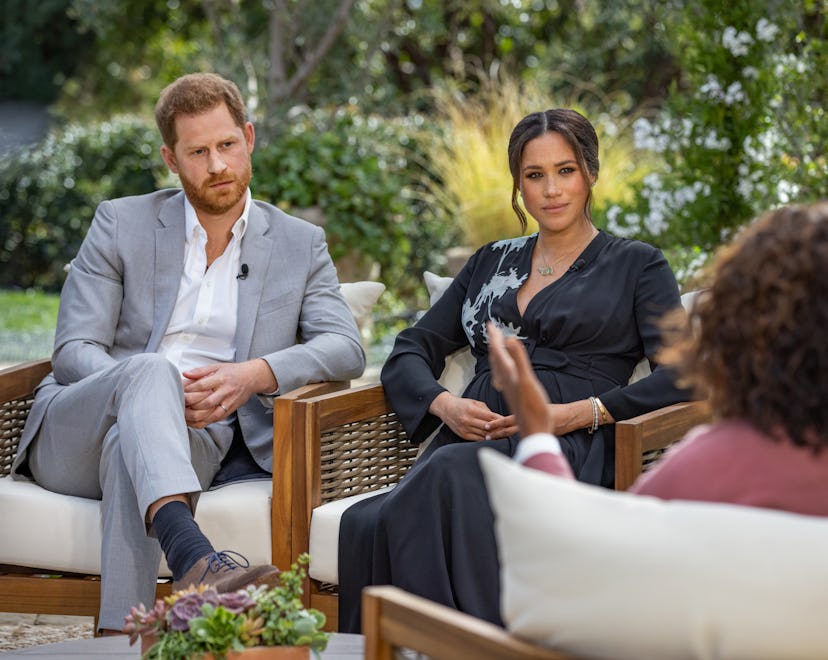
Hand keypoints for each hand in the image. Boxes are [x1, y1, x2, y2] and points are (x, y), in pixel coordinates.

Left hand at [182, 358, 276, 428]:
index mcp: (221, 378)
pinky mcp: (230, 410)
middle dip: (189, 405)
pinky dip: (202, 422)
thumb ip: (200, 371)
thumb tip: (185, 374)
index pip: (202, 386)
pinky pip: (215, 419)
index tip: (179, 391)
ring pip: (210, 414)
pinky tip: (193, 422)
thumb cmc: (232, 372)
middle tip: (178, 405)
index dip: (189, 390)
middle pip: (205, 402)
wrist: (252, 378)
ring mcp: (228, 402)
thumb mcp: (217, 367)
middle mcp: (225, 391)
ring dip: (194, 417)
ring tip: (183, 415)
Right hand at [429, 391, 516, 440]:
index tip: (508, 422)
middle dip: (498, 429)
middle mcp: (467, 420)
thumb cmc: (462, 404)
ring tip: (502, 435)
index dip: (500, 420)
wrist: (446, 408)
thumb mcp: (475, 403)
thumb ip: (486, 411)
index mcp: (471, 410)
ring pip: (483, 434)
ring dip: (493, 435)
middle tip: (508, 430)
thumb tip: (498, 418)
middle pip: (487, 427)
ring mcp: (465, 428)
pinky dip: (486, 439)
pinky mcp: (463, 435)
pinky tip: (492, 438)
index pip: (490, 417)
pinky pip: (477, 439)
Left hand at [487, 322, 552, 436]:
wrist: (536, 431)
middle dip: (494, 343)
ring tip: (497, 347)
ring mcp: (509, 388)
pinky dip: (503, 369)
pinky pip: (504, 378)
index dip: (494, 337)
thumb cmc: (534, 408)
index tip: (490, 323)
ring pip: (499, 368)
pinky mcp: (513, 395)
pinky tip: (505, 372)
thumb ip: (518, 360)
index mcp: (508, 375)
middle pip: (496, 358)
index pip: (498, 351)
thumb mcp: (527, 381)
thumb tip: (508, 339)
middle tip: (492, 329)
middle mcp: (506, 381)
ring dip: (497, 355)